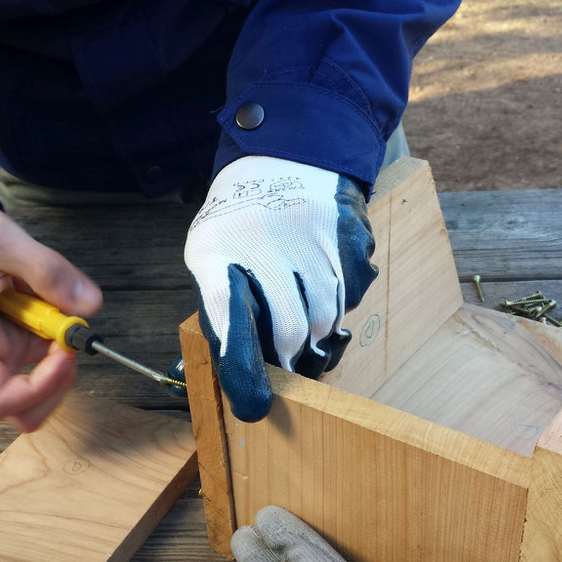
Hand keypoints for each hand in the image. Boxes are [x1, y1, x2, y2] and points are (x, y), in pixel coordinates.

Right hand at [0, 201, 101, 431]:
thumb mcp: (2, 239)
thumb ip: (47, 270)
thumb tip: (88, 305)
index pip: (1, 400)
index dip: (41, 388)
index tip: (65, 352)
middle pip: (24, 408)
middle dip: (58, 383)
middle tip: (69, 338)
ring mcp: (0, 351)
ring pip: (40, 385)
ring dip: (62, 356)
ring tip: (55, 304)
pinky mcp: (15, 341)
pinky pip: (44, 355)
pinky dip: (60, 337)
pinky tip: (50, 301)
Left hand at [185, 156, 376, 421]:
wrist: (287, 154)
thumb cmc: (240, 219)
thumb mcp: (210, 253)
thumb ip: (221, 308)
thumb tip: (240, 374)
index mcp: (220, 254)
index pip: (231, 321)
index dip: (244, 370)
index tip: (256, 407)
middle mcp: (268, 245)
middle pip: (293, 331)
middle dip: (291, 356)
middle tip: (288, 361)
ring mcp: (315, 240)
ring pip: (327, 318)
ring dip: (316, 331)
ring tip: (303, 315)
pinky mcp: (351, 238)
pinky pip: (351, 294)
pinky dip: (337, 300)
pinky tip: (321, 276)